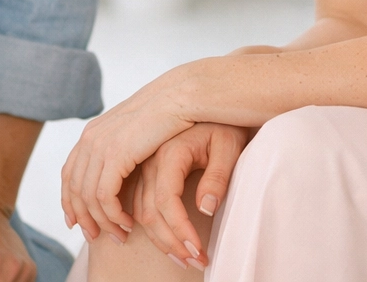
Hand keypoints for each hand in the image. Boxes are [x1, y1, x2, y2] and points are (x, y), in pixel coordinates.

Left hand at [61, 75, 193, 243]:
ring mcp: (100, 145)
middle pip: (74, 189)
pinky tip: (130, 223)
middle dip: (83, 218)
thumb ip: (119, 148)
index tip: (78, 224)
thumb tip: (113, 168)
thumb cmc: (164, 115)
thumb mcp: (133, 133)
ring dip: (103, 221)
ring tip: (122, 234)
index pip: (69, 173)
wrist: (179, 96)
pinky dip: (114, 215)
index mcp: (92, 132)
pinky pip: (105, 196)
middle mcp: (90, 138)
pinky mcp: (116, 154)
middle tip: (98, 238)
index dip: (70, 201)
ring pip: (88, 197)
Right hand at [132, 123, 248, 267]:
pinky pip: (137, 204)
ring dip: (160, 240)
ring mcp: (143, 164)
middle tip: (196, 261)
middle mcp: (150, 158)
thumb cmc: (224, 127)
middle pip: (149, 212)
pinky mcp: (143, 170)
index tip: (199, 252)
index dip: (181, 231)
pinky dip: (149, 227)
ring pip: (140, 212)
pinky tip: (166, 240)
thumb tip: (206, 207)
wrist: (212, 106)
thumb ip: (218, 176)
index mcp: (170, 150)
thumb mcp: (229, 146)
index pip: (167, 201)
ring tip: (185, 258)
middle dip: (171, 243)